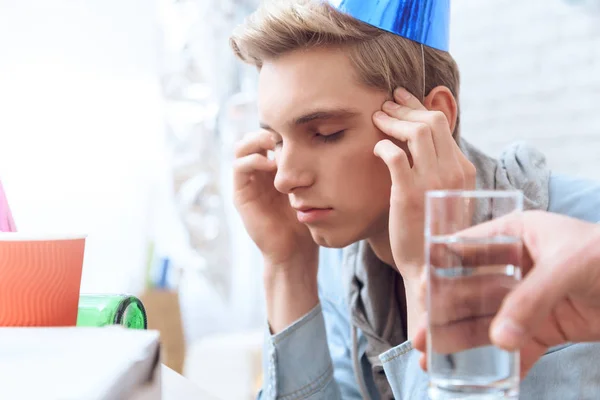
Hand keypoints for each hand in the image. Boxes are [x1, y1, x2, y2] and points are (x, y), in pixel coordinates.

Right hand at [233, 130, 317, 270]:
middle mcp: (258, 171)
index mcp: (274, 167)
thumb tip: (326, 135)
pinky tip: (272, 164)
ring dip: (258, 140)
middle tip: (287, 132)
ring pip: (242, 147)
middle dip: (269, 129)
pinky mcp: (240, 194)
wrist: (296, 250)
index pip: (270, 134)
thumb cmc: (310, 218)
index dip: (281, 127)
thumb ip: (312, 164)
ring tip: (277, 144)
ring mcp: (248, 182)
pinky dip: (253, 159)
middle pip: (254, 136)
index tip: (299, 127)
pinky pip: (239, 167)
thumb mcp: (313, 185)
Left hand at [373, 88, 475, 280]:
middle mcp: (453, 171)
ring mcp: (432, 181)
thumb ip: (438, 169)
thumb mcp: (444, 195)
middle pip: (430, 121)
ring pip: (416, 132)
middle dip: (405, 108)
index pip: (442, 125)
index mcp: (464, 170)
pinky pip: (394, 155)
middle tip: (385, 104)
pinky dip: (383, 145)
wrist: (430, 267)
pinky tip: (375, 148)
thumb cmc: (432, 230)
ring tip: (376, 117)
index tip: (401, 100)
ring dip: (392, 120)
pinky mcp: (408, 194)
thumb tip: (421, 144)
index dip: (418, 107)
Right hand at [413, 211, 599, 376]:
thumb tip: (499, 340)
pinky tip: (478, 375)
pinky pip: (516, 345)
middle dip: (444, 315)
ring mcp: (529, 299)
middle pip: (470, 291)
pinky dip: (500, 361)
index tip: (420, 292)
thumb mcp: (567, 266)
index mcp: (514, 236)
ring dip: (461, 340)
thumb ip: (530, 300)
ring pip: (487, 321)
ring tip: (434, 360)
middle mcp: (514, 266)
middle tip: (422, 339)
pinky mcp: (547, 327)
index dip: (440, 270)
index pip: (466, 249)